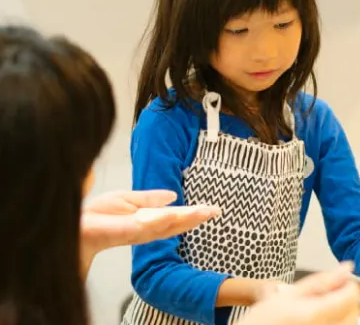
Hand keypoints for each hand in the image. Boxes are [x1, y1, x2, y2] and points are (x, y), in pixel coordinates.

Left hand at [81, 190, 219, 256]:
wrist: (76, 224)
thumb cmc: (97, 214)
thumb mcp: (129, 199)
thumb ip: (150, 198)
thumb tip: (173, 195)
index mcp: (150, 220)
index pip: (177, 218)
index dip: (194, 214)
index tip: (211, 209)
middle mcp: (148, 229)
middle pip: (177, 224)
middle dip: (196, 218)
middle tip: (215, 211)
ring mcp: (139, 231)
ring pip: (168, 226)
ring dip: (186, 219)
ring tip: (203, 211)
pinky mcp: (128, 231)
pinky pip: (149, 225)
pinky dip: (162, 219)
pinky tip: (175, 212)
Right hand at [238, 264, 359, 324]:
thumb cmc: (264, 320)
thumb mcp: (290, 294)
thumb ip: (322, 281)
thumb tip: (347, 268)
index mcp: (315, 315)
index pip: (352, 295)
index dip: (348, 285)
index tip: (338, 283)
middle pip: (355, 311)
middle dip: (347, 300)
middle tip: (328, 295)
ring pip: (352, 323)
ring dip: (345, 314)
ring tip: (322, 309)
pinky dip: (338, 323)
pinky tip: (322, 320)